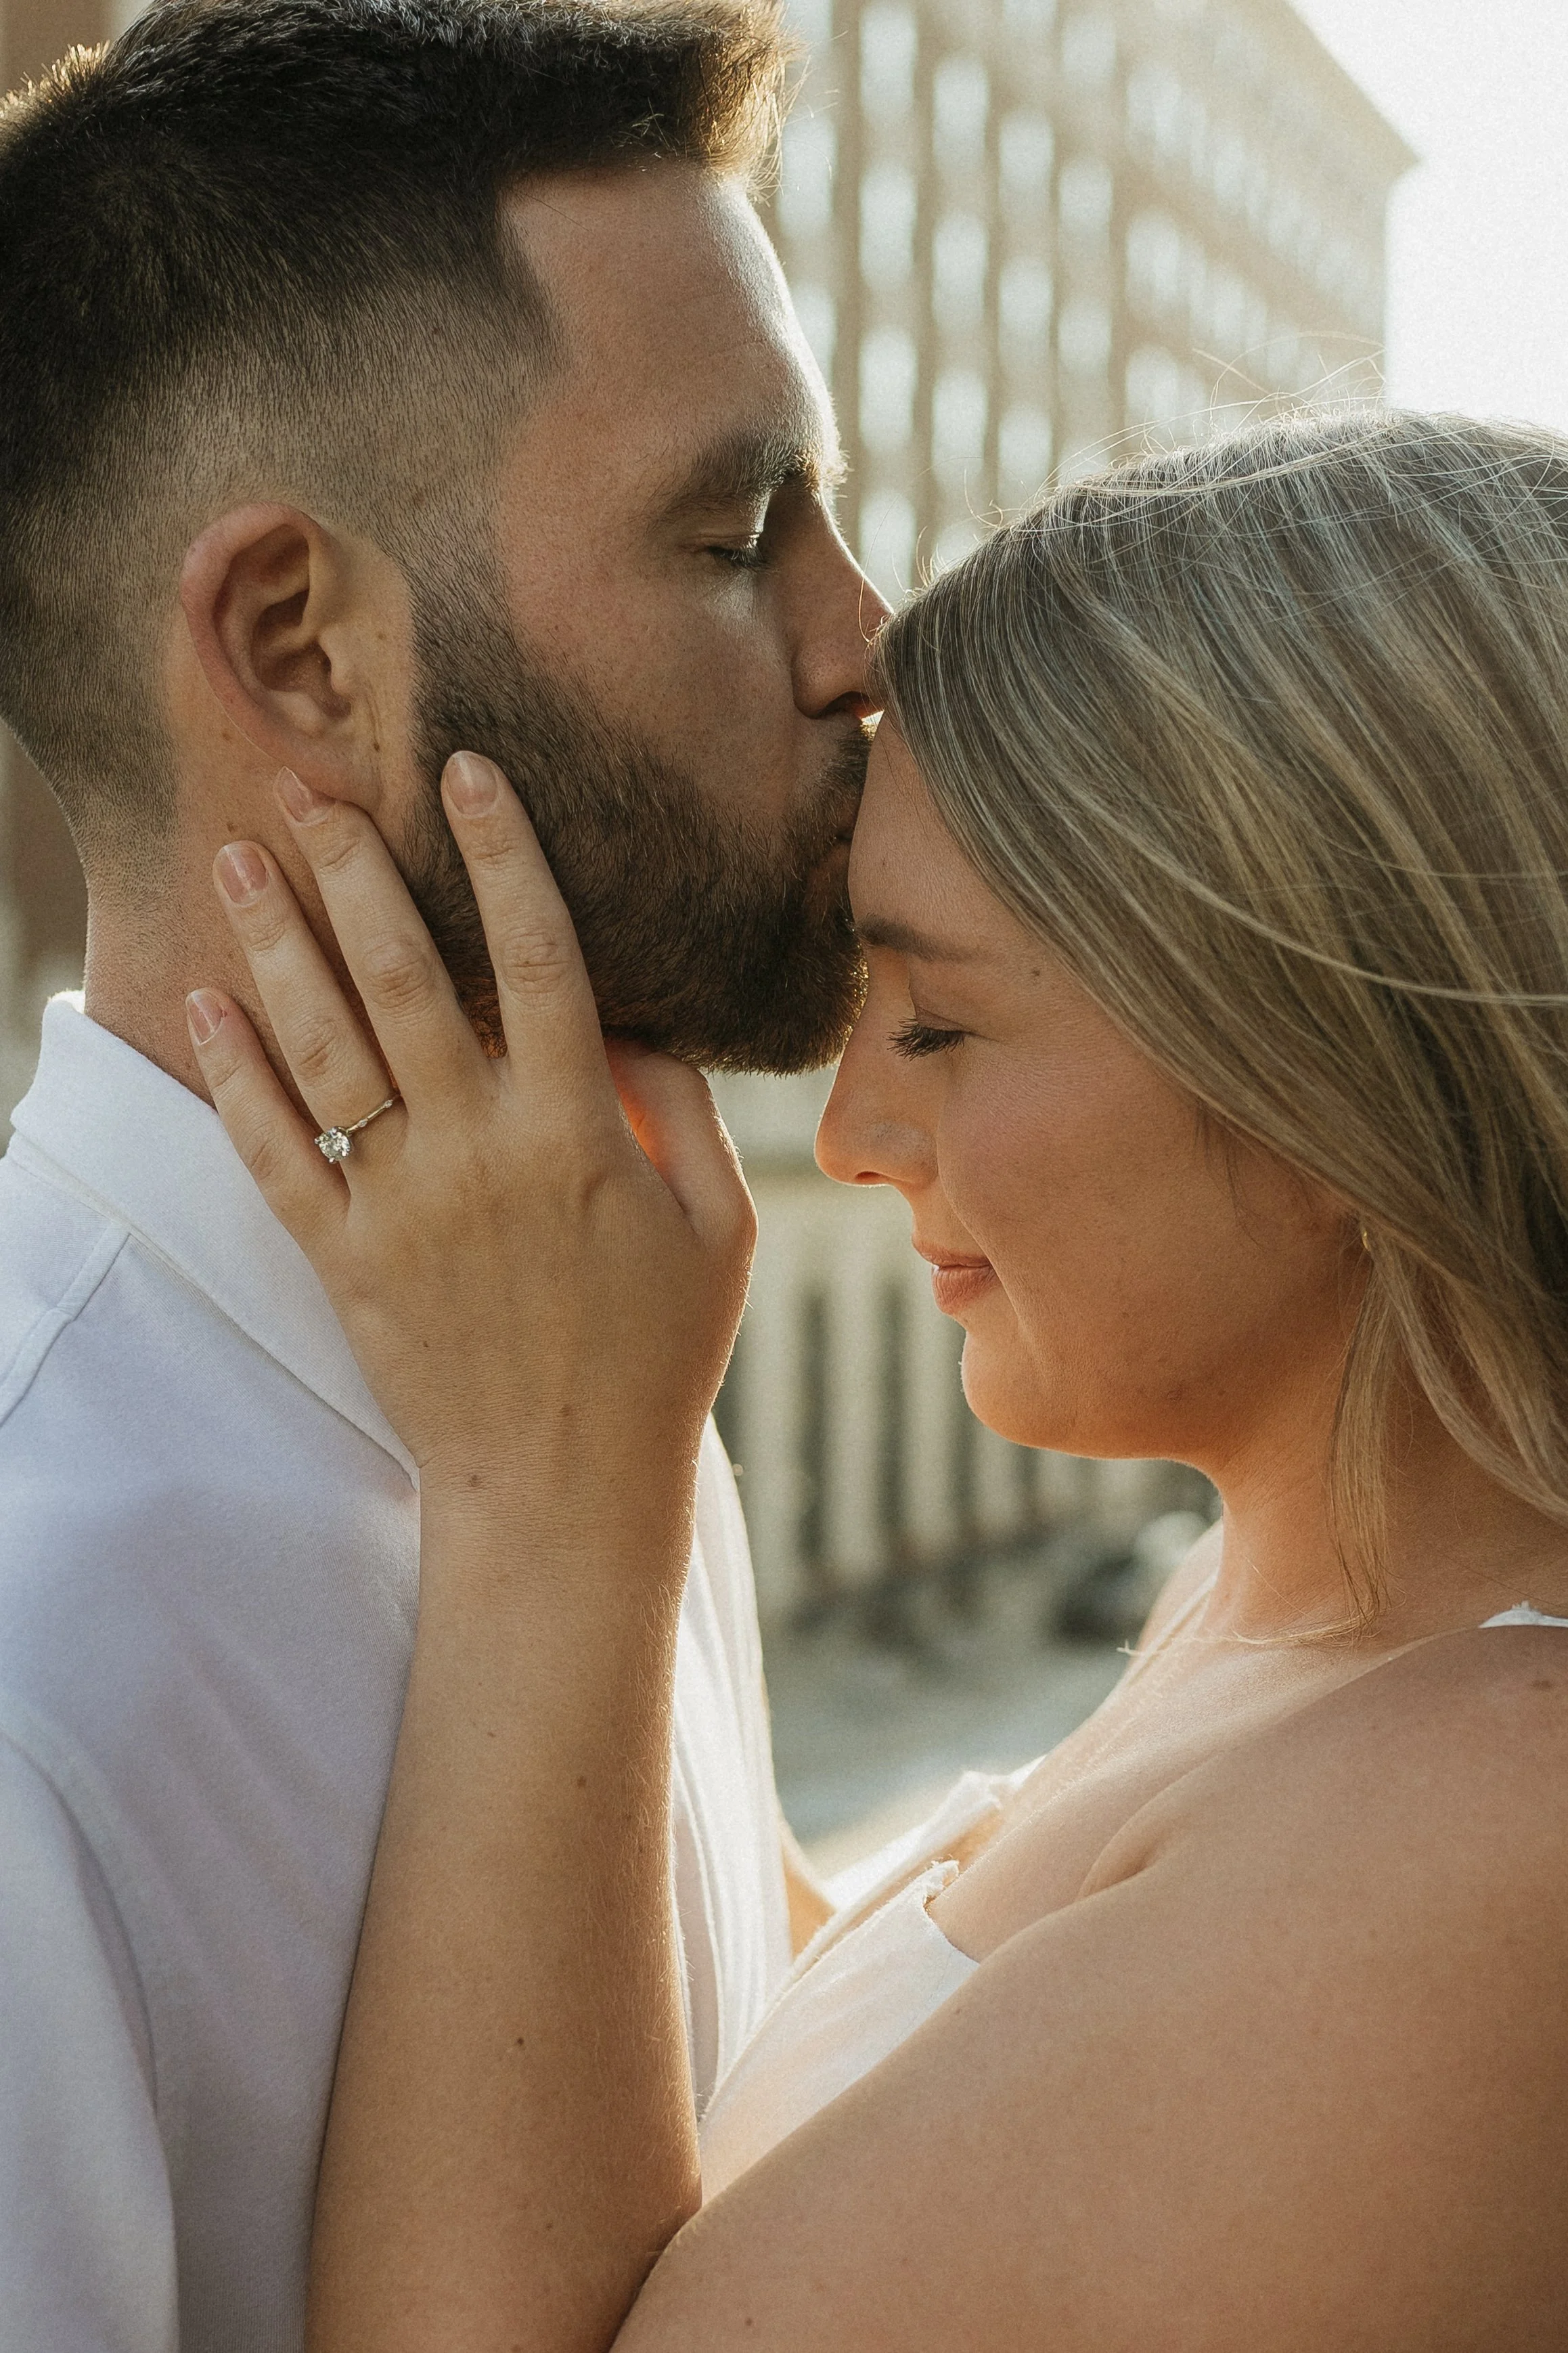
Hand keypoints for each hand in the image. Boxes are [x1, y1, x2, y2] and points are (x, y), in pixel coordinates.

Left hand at [187, 753, 754, 1557]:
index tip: (465, 773)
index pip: (543, 957)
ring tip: (235, 858)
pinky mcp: (343, 1260)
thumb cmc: (659, 1359)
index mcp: (581, 1132)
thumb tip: (631, 1015)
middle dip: (356, 870)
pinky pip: (273, 1153)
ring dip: (277, 943)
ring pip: (326, 1047)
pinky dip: (232, 1076)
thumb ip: (681, 1112)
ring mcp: (402, 1206)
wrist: (561, 1494)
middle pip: (408, 978)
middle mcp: (481, 1152)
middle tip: (309, 786)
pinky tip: (201, 1004)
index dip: (503, 854)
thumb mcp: (718, 1230)